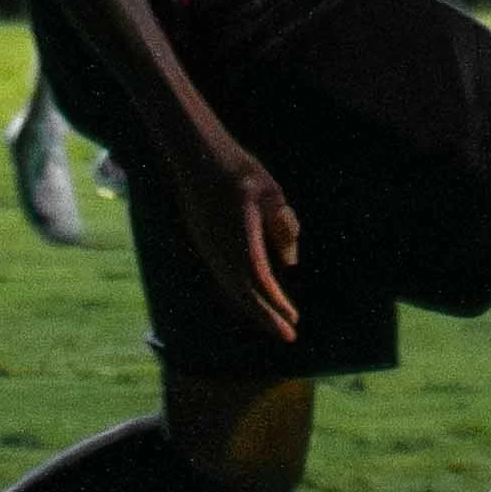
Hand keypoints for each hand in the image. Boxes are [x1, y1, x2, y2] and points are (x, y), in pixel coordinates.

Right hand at [174, 145, 300, 340]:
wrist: (196, 155)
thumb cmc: (237, 170)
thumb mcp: (271, 194)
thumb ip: (282, 227)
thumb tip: (289, 263)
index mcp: (240, 240)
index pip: (260, 282)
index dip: (277, 304)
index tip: (294, 322)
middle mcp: (221, 251)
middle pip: (245, 295)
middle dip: (267, 317)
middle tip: (288, 336)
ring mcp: (209, 249)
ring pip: (232, 289)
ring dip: (254, 308)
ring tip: (273, 322)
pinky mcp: (205, 244)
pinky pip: (224, 278)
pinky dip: (241, 294)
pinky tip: (250, 297)